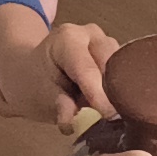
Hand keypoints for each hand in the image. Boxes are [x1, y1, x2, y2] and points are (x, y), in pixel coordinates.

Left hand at [0, 3, 115, 124]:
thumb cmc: (35, 83)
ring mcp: (106, 42)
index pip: (88, 69)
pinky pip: (125, 74)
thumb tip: (72, 121)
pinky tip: (110, 103)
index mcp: (68, 39)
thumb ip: (58, 107)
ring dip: (115, 92)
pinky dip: (119, 90)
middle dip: (110, 94)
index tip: (109, 115)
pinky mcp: (117, 54)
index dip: (98, 94)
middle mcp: (91, 34)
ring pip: (122, 70)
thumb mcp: (39, 98)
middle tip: (106, 119)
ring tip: (102, 110)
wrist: (31, 72)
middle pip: (111, 66)